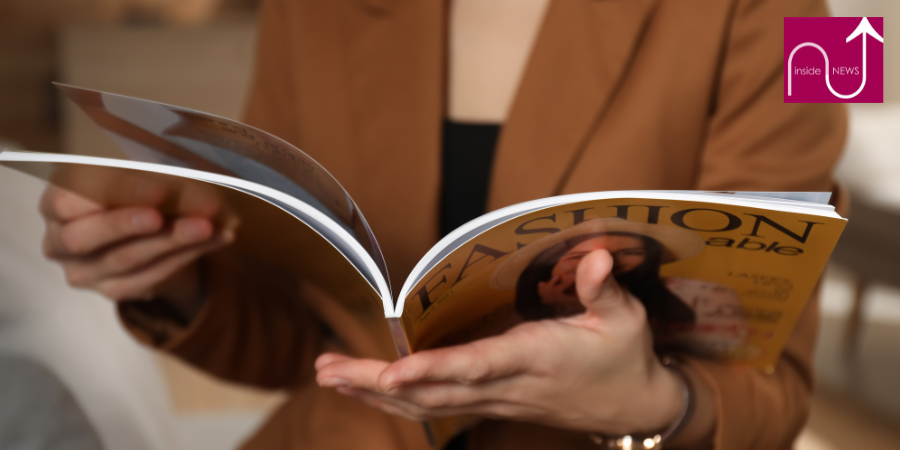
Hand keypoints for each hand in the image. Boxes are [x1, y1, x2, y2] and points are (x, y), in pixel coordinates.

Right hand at [40, 183, 233, 317]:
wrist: (143, 232)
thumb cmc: (129, 190)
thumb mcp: (126, 170)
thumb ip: (136, 164)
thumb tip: (170, 159)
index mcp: (55, 202)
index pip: (67, 200)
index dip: (106, 193)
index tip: (148, 185)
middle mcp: (60, 241)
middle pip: (86, 237)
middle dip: (127, 224)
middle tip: (163, 213)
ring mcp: (86, 271)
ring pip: (128, 258)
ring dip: (172, 240)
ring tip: (207, 224)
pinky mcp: (115, 289)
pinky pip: (154, 275)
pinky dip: (190, 254)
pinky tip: (218, 237)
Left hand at [315, 250, 684, 435]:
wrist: (634, 407)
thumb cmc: (626, 356)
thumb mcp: (624, 319)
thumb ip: (601, 288)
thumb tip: (594, 253)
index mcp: (537, 359)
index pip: (479, 367)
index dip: (436, 370)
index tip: (393, 370)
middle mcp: (508, 385)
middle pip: (434, 391)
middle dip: (377, 383)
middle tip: (326, 368)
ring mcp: (496, 399)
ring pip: (427, 404)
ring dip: (375, 393)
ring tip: (329, 375)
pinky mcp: (492, 402)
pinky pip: (437, 406)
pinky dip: (398, 399)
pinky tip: (367, 389)